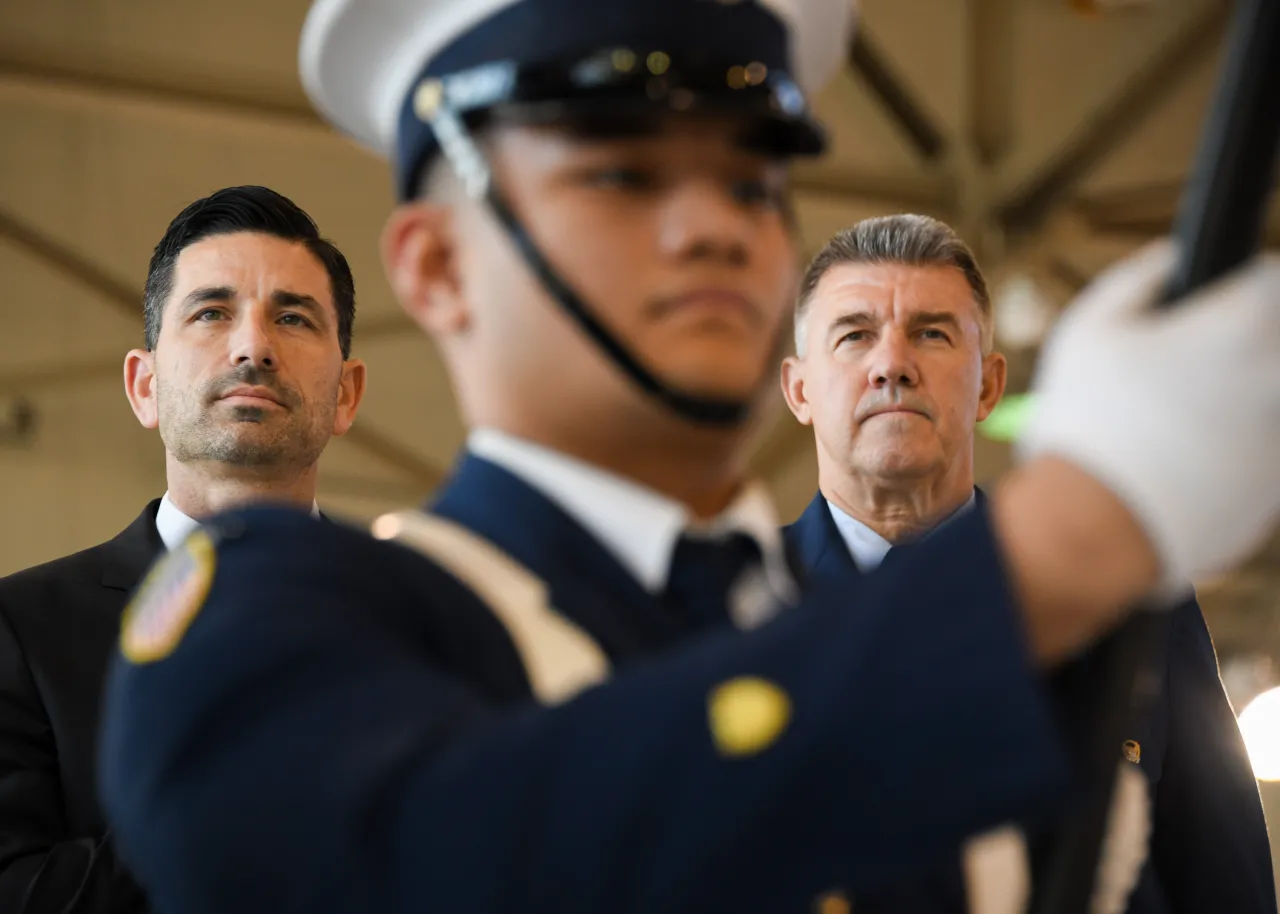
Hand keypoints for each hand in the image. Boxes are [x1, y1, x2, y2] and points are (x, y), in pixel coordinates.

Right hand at [1017, 241, 1279, 591]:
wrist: (1095, 531)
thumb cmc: (1088, 424)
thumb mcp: (1088, 331)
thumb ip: (1138, 278)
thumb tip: (1170, 257)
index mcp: (1239, 326)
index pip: (1273, 277)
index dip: (1245, 283)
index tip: (1219, 299)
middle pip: (1278, 340)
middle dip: (1247, 343)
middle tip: (1194, 365)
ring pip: (1270, 399)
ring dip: (1240, 400)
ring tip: (1178, 422)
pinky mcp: (1276, 488)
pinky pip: (1260, 452)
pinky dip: (1231, 452)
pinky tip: (1179, 464)